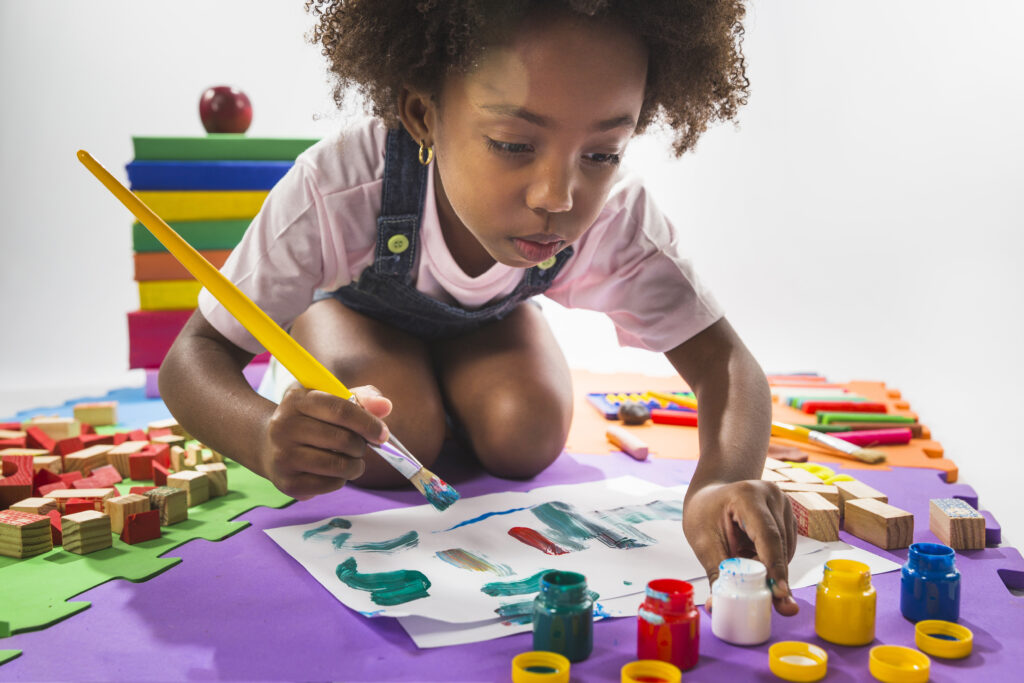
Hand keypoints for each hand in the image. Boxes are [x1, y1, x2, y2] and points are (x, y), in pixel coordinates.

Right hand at [257, 384, 391, 499]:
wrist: (267, 444)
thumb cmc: (310, 419)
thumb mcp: (330, 399)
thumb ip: (362, 398)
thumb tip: (385, 406)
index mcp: (297, 400)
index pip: (341, 410)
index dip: (368, 423)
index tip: (382, 434)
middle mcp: (284, 426)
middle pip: (342, 440)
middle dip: (361, 446)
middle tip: (360, 446)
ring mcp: (282, 456)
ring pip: (338, 466)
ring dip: (355, 465)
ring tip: (352, 461)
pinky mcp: (286, 482)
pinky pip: (329, 484)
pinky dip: (341, 480)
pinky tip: (334, 472)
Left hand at [683, 480, 798, 614]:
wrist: (710, 496)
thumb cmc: (704, 516)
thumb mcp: (704, 543)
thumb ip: (717, 574)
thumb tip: (716, 607)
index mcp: (747, 496)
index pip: (767, 535)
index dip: (775, 566)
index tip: (780, 593)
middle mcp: (771, 496)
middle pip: (779, 545)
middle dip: (775, 577)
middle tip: (777, 606)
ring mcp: (782, 504)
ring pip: (785, 549)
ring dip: (771, 568)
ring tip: (745, 564)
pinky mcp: (787, 515)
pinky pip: (786, 547)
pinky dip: (772, 560)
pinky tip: (753, 557)